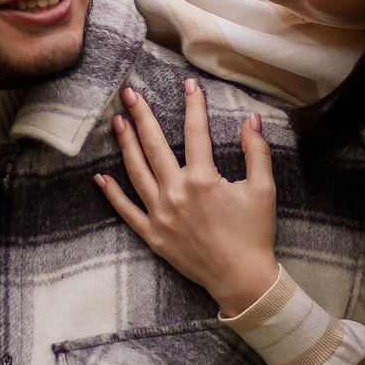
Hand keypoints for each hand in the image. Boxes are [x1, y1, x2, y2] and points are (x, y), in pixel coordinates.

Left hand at [96, 79, 279, 316]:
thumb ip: (256, 151)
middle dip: (141, 116)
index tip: (188, 85)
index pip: (195, 133)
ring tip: (117, 122)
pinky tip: (101, 177)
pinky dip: (112, 194)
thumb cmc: (254, 234)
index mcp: (203, 180)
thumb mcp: (263, 189)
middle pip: (154, 146)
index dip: (193, 105)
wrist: (243, 279)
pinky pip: (127, 211)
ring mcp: (161, 215)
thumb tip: (252, 119)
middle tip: (129, 94)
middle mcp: (177, 194)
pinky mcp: (153, 235)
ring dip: (126, 145)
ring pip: (136, 172)